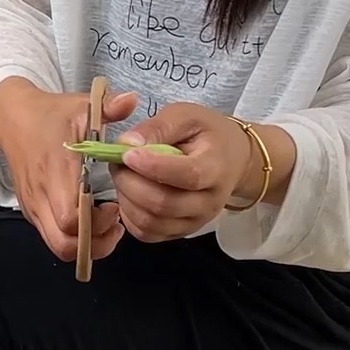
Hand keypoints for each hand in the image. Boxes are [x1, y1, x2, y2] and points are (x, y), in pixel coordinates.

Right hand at [0, 78, 138, 262]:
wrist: (12, 118)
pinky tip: (88, 219)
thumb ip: (109, 105)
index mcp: (55, 171)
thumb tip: (133, 99)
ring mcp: (32, 206)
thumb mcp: (82, 105)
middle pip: (64, 244)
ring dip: (84, 245)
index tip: (115, 206)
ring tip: (104, 225)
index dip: (97, 223)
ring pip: (56, 246)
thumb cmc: (52, 114)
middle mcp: (40, 195)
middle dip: (95, 243)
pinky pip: (50, 236)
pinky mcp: (30, 210)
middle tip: (114, 222)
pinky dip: (72, 238)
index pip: (71, 218)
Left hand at [108, 103, 255, 241]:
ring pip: (150, 222)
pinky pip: (146, 233)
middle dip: (130, 182)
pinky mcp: (180, 232)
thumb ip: (158, 127)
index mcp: (215, 168)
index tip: (127, 153)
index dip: (152, 167)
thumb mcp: (186, 116)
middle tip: (117, 161)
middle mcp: (208, 202)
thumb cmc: (206, 135)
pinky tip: (129, 192)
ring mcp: (195, 221)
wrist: (232, 160)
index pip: (187, 175)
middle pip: (163, 204)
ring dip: (126, 198)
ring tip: (123, 174)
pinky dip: (129, 215)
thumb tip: (128, 143)